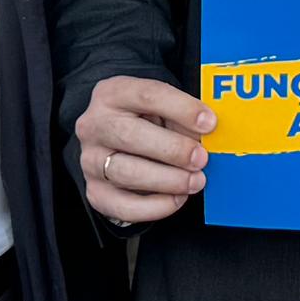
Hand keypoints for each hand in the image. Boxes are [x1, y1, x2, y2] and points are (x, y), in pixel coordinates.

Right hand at [78, 74, 211, 225]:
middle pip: (129, 135)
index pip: (147, 95)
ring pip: (126, 172)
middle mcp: (95, 125)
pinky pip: (123, 205)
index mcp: (113, 94)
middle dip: (172, 149)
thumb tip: (208, 135)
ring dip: (167, 180)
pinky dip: (154, 206)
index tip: (209, 122)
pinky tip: (177, 198)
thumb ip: (182, 119)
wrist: (116, 142)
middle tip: (201, 159)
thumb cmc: (147, 121)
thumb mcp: (163, 109)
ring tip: (195, 181)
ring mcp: (91, 160)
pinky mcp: (95, 191)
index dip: (181, 109)